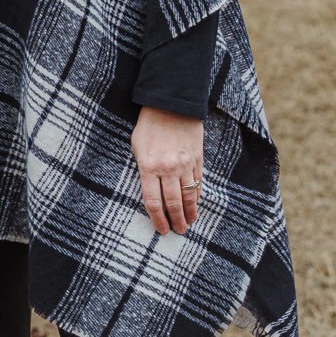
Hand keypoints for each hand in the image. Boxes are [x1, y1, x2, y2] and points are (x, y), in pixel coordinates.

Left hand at [131, 106, 203, 236]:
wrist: (171, 104)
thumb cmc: (149, 125)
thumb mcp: (137, 146)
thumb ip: (143, 169)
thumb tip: (151, 190)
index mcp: (148, 166)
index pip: (153, 201)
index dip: (157, 219)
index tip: (161, 230)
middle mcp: (168, 168)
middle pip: (173, 203)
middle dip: (176, 221)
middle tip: (178, 232)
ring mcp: (185, 165)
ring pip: (189, 196)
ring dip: (189, 213)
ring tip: (189, 223)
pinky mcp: (197, 160)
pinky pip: (198, 183)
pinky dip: (197, 197)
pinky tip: (195, 205)